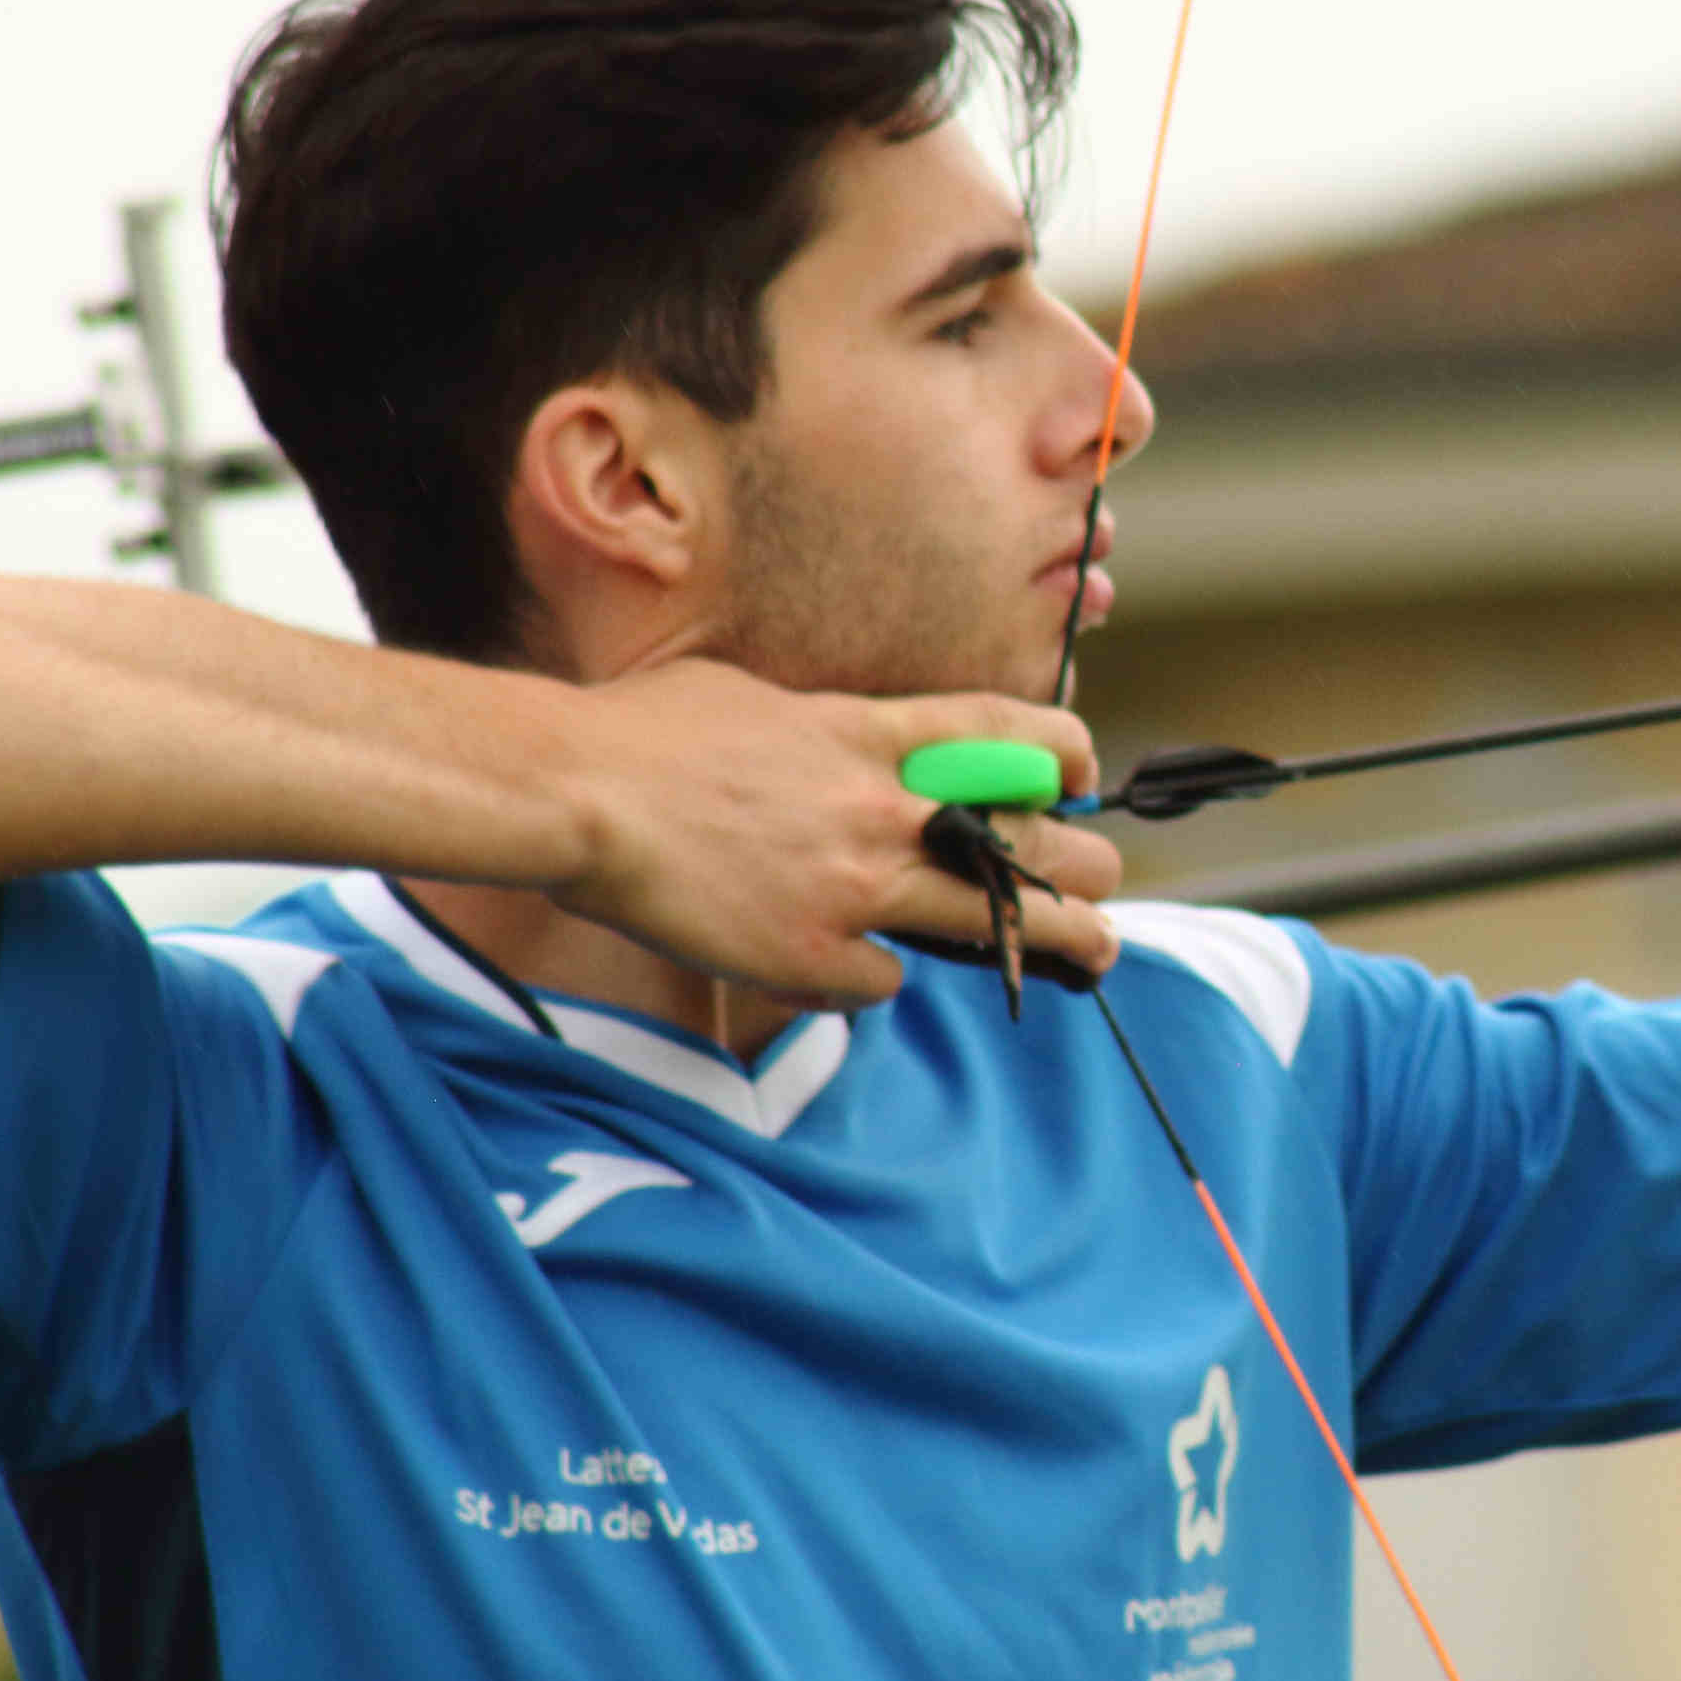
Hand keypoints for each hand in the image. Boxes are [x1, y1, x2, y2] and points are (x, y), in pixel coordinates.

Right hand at [550, 660, 1120, 1007]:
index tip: (1082, 771)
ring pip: (989, 923)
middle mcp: (880, 808)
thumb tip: (835, 738)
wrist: (577, 792)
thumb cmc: (642, 733)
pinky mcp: (812, 957)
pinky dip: (867, 977)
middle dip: (1080, 864)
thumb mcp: (753, 697)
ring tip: (1096, 952)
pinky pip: (879, 983)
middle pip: (1024, 841)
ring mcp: (853, 887)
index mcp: (866, 732)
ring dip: (1056, 939)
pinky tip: (840, 966)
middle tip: (1104, 879)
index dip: (1060, 753)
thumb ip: (818, 726)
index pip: (1001, 734)